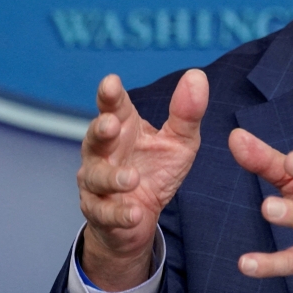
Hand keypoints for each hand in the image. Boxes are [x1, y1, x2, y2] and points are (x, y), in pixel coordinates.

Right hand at [77, 71, 207, 290]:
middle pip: (95, 136)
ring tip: (132, 178)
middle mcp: (103, 151)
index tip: (111, 82)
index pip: (114, 107)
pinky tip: (135, 213)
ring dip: (113, 177)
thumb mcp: (179, 141)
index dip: (110, 95)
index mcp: (123, 128)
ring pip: (96, 176)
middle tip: (111, 124)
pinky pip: (104, 213)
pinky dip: (119, 214)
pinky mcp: (99, 212)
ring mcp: (97, 182)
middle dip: (100, 129)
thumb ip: (187, 113)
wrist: (141, 217)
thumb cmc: (156, 170)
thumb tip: (197, 75)